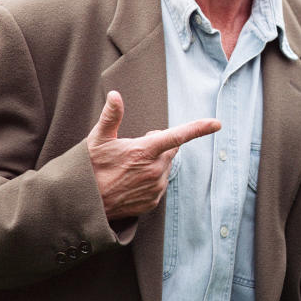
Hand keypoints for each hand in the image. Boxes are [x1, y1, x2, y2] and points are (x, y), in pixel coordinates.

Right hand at [87, 91, 220, 219]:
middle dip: (158, 146)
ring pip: (164, 167)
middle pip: (170, 150)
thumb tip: (115, 95)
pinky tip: (131, 181)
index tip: (216, 123)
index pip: (178, 136)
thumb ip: (111, 116)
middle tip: (135, 149)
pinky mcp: (153, 201)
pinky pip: (159, 184)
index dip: (199, 128)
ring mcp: (155, 187)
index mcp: (145, 150)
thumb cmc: (90, 168)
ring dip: (154, 163)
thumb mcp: (97, 139)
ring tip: (129, 168)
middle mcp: (154, 169)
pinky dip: (150, 179)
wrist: (84, 205)